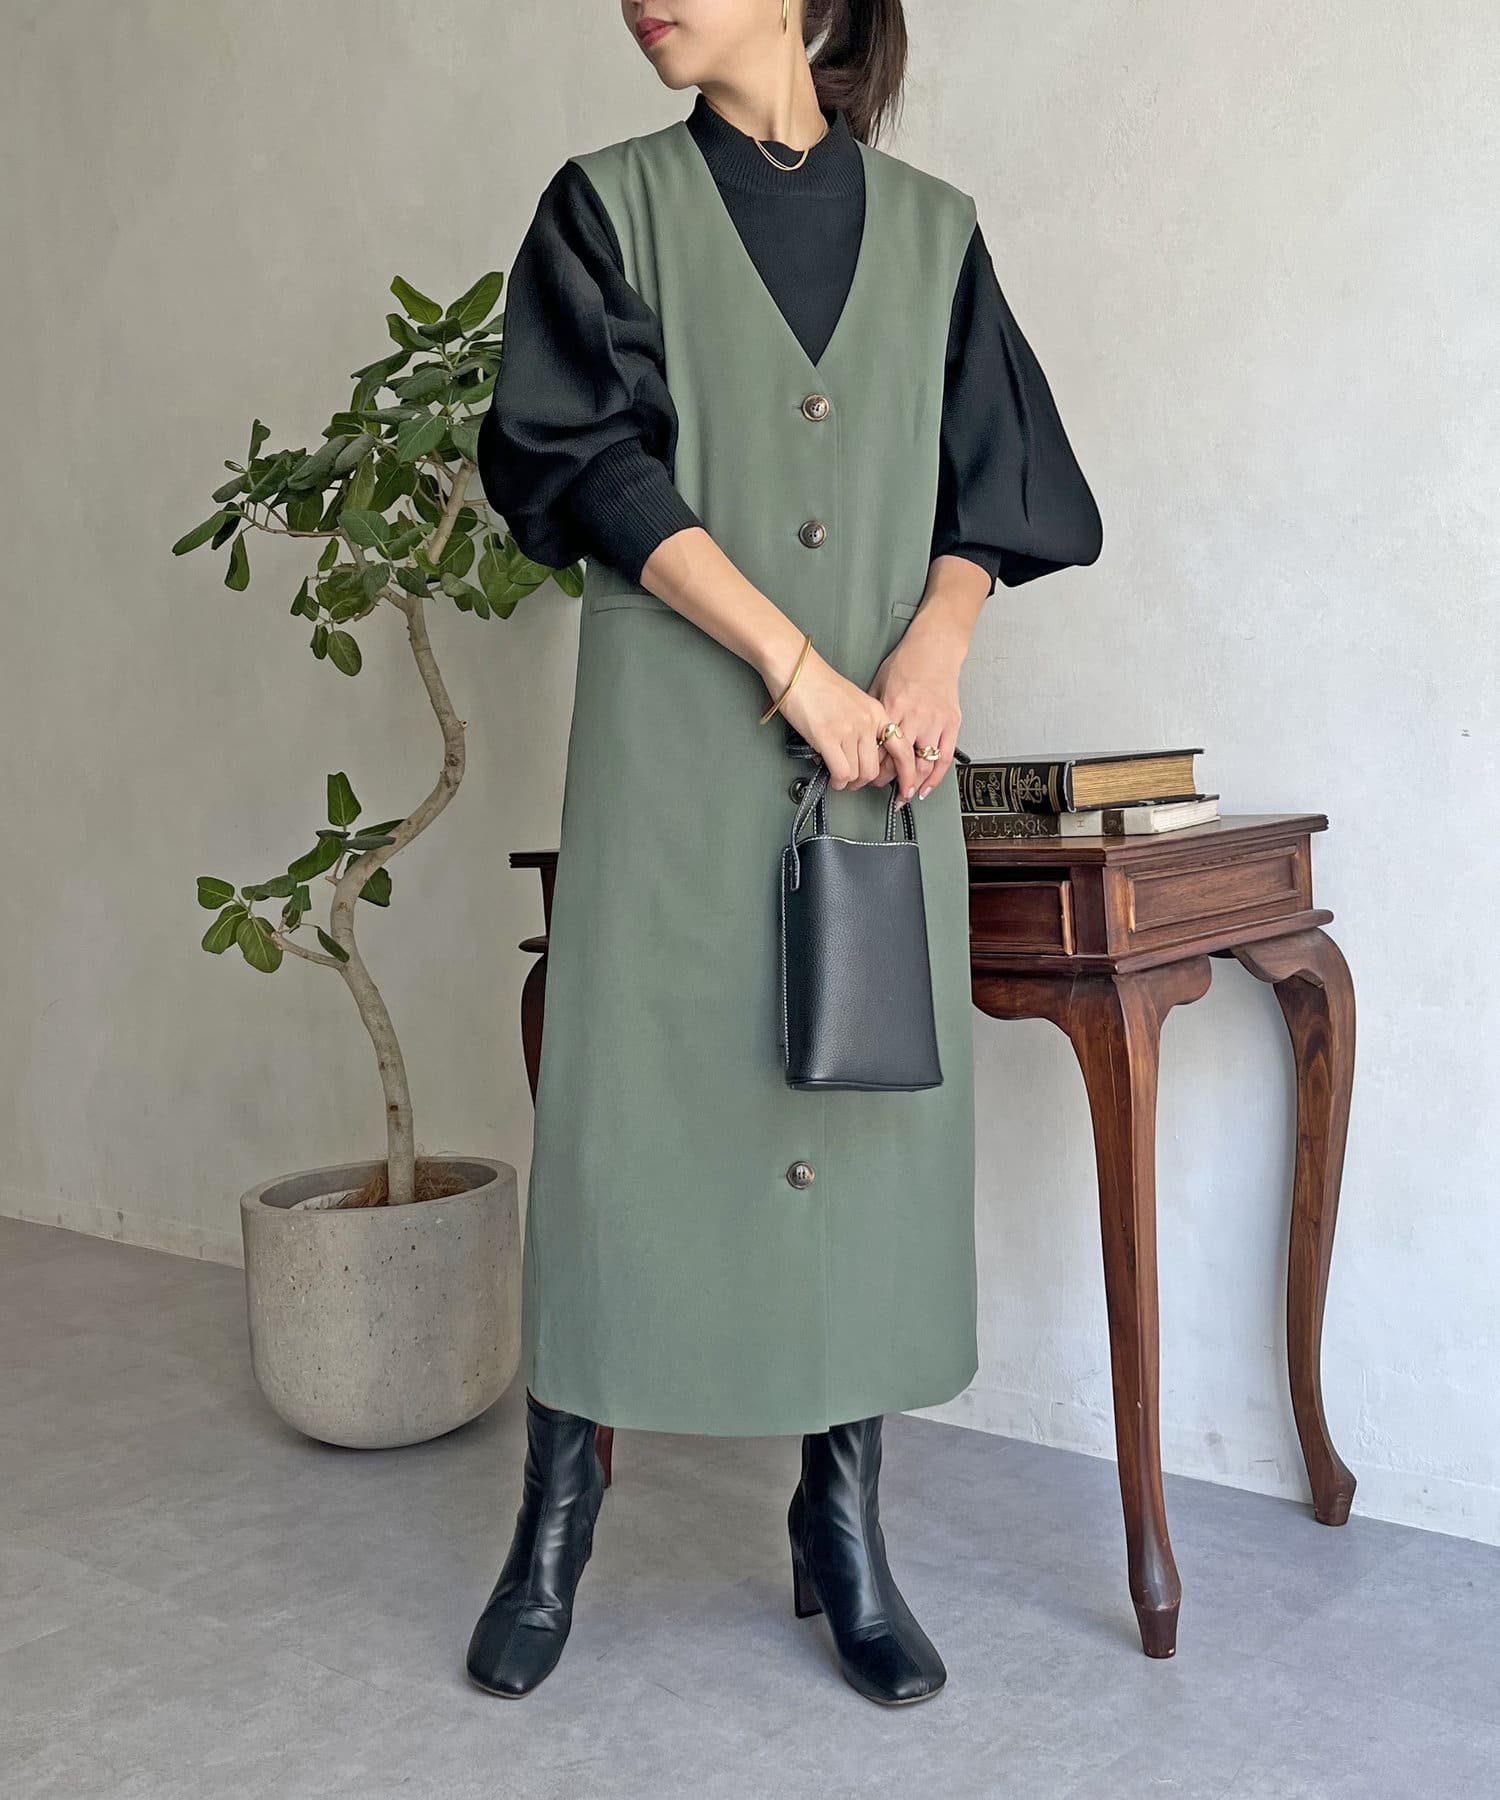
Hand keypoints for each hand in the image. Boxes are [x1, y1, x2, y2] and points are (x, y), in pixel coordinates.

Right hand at [773, 646, 895, 791]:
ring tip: (838, 778)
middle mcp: (867, 721)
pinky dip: (837, 781)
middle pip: (875, 769)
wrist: (795, 669)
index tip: (905, 787)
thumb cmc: (816, 684)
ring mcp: (849, 730)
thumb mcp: (852, 701)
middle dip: (862, 781)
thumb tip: (858, 752)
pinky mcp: (828, 737)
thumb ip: (862, 725)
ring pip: (858, 774)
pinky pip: (841, 772)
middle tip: (853, 781)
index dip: (906, 773)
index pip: (902, 748)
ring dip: (847, 782)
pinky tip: (832, 777)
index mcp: (876, 712)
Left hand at [868, 623, 965, 803]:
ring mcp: (936, 721)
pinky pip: (944, 758)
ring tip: (902, 796)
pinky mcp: (952, 723)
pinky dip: (935, 778)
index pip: (880, 747)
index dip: (870, 766)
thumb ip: (873, 713)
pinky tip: (925, 789)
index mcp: (894, 707)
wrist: (935, 648)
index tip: (863, 775)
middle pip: (900, 760)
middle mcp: (916, 716)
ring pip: (923, 764)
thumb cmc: (906, 663)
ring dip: (911, 784)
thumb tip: (859, 736)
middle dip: (888, 780)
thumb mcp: (879, 684)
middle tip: (879, 788)